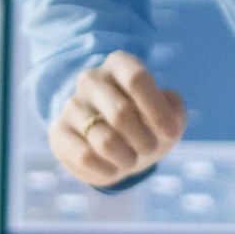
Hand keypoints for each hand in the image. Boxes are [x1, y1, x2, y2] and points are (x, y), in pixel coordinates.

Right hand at [49, 51, 186, 187]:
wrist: (114, 147)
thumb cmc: (146, 124)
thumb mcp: (168, 116)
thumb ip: (175, 110)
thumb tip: (170, 113)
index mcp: (120, 64)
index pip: (137, 79)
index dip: (157, 110)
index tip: (171, 133)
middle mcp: (92, 79)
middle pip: (121, 112)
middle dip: (144, 140)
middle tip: (150, 148)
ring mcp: (72, 105)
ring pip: (104, 140)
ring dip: (127, 158)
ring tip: (131, 159)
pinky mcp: (59, 132)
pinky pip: (85, 156)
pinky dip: (107, 169)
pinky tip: (113, 167)